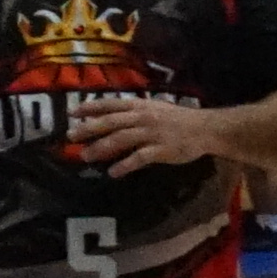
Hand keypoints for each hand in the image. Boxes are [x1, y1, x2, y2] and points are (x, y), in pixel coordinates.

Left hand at [64, 94, 240, 172]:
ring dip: (101, 148)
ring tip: (86, 156)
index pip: (111, 104)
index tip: (72, 112)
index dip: (91, 107)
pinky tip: (113, 172)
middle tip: (71, 136)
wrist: (205, 129)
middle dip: (89, 129)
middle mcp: (143, 118)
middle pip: (111, 122)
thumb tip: (111, 117)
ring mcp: (152, 133)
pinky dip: (125, 165)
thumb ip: (135, 112)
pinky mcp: (161, 150)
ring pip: (121, 139)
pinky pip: (139, 158)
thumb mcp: (156, 109)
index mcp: (141, 106)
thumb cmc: (179, 120)